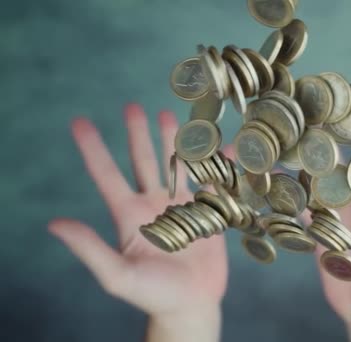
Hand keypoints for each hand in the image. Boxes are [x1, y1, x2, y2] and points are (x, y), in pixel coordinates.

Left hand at [49, 105, 225, 341]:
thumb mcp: (117, 275)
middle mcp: (153, 204)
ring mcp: (181, 206)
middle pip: (144, 160)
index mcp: (129, 214)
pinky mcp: (207, 212)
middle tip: (133, 106)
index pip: (107, 175)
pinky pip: (213, 182)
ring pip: (176, 165)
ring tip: (171, 116)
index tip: (80, 122)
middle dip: (138, 134)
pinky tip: (224, 148)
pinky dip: (219, 164)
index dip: (94, 149)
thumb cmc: (152, 294)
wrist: (191, 304)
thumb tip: (55, 224)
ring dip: (174, 141)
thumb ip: (90, 248)